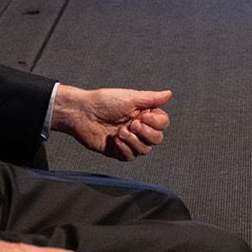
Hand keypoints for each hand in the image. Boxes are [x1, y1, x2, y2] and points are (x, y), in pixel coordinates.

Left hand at [51, 85, 171, 160]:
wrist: (82, 114)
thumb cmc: (104, 102)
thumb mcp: (130, 97)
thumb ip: (151, 98)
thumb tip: (168, 94)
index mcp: (143, 114)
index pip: (163, 124)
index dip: (156, 123)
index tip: (142, 117)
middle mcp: (138, 128)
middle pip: (157, 139)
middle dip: (145, 133)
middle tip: (131, 124)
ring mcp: (129, 140)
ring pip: (145, 150)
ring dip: (133, 141)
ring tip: (120, 132)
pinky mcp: (118, 151)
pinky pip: (130, 157)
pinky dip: (124, 149)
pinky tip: (114, 140)